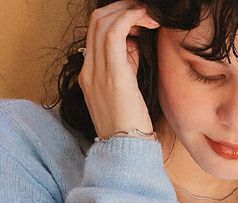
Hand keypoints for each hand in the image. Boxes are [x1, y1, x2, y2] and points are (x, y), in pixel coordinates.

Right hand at [77, 0, 160, 140]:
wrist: (126, 152)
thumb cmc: (131, 127)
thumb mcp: (125, 90)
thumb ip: (125, 65)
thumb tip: (133, 44)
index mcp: (89, 76)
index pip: (95, 32)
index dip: (116, 17)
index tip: (138, 20)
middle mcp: (88, 71)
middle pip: (96, 20)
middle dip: (121, 7)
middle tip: (143, 10)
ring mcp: (97, 73)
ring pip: (103, 21)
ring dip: (129, 10)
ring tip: (149, 15)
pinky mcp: (112, 75)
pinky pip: (116, 31)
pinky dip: (132, 17)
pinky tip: (148, 20)